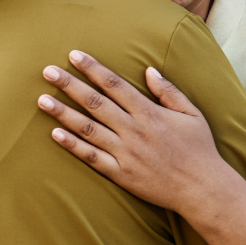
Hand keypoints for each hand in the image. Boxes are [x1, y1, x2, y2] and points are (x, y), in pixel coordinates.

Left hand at [37, 50, 234, 219]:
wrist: (203, 189)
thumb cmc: (199, 149)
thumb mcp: (192, 114)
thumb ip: (169, 91)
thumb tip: (149, 70)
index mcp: (149, 112)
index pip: (114, 85)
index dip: (93, 68)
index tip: (74, 55)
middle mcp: (133, 130)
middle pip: (95, 102)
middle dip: (70, 85)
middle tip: (48, 71)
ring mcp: (125, 152)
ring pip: (87, 128)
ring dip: (63, 113)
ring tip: (42, 100)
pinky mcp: (121, 173)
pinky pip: (91, 157)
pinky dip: (72, 145)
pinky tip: (54, 134)